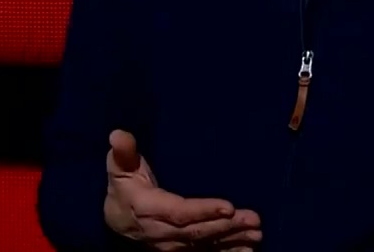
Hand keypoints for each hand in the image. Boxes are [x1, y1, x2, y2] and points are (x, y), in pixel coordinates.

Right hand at [104, 129, 261, 249]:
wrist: (116, 222)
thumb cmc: (124, 188)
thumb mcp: (119, 168)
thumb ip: (122, 152)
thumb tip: (117, 134)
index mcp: (148, 208)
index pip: (178, 212)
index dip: (203, 211)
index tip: (228, 207)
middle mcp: (161, 232)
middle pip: (197, 231)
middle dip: (227, 227)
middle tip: (254, 219)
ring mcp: (173, 245)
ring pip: (204, 244)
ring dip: (232, 241)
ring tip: (257, 235)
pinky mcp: (182, 250)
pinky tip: (248, 251)